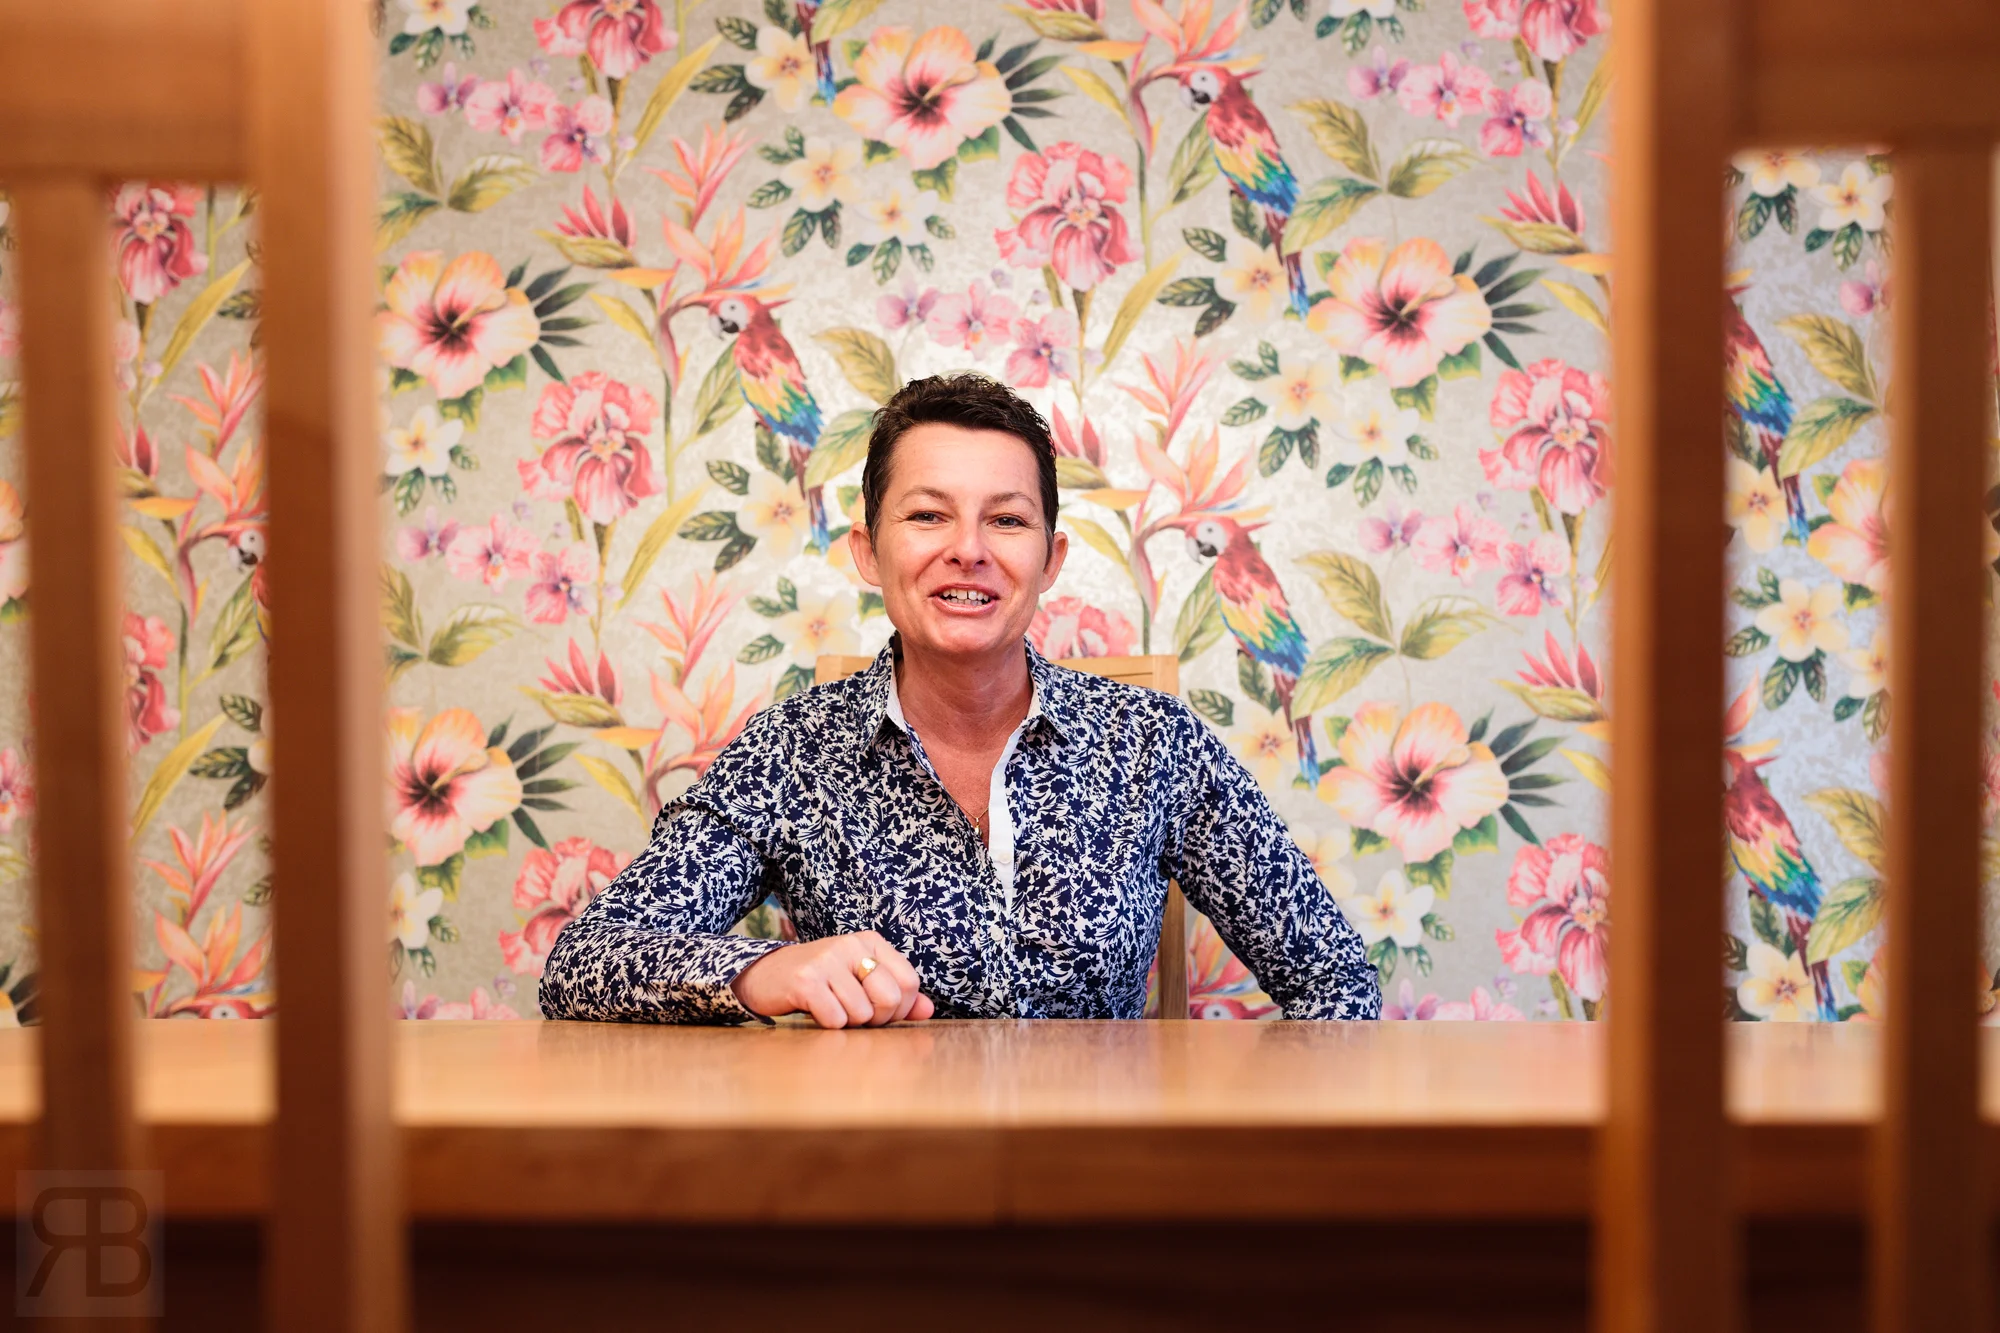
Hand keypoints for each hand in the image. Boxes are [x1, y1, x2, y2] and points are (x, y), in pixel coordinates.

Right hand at [730, 931, 935, 1028]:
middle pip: (889, 997)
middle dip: (877, 1019)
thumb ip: (896, 996)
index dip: (901, 1008)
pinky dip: (828, 1024)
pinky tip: (815, 1011)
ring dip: (848, 1023)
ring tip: (832, 1009)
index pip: (909, 981)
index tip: (880, 1012)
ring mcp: (827, 960)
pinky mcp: (805, 981)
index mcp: (870, 942)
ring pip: (861, 1013)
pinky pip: (835, 1019)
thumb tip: (928, 1010)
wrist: (765, 976)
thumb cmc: (820, 983)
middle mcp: (850, 945)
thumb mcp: (859, 982)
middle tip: (856, 1016)